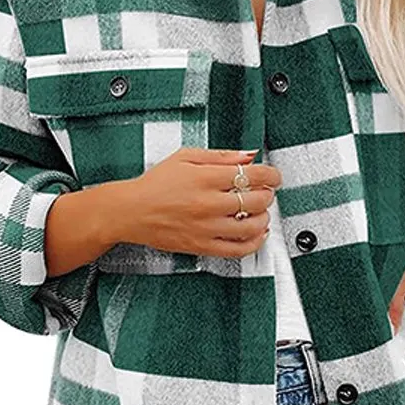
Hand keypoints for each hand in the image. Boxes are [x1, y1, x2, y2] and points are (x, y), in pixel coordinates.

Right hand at [115, 146, 281, 258]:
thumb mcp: (185, 157)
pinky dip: (255, 242)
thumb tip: (248, 155)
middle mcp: (207, 203)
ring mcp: (206, 227)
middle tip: (266, 192)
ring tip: (262, 211)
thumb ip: (221, 156)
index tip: (274, 176)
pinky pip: (238, 249)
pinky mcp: (202, 246)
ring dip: (265, 217)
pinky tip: (258, 234)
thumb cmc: (155, 185)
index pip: (252, 174)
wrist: (131, 211)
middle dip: (268, 194)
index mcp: (205, 178)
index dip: (271, 175)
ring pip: (251, 225)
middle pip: (255, 199)